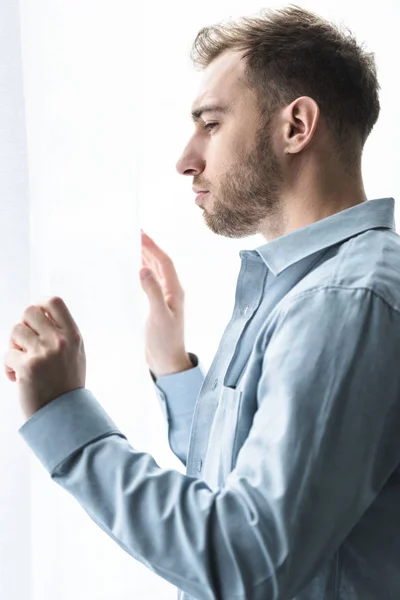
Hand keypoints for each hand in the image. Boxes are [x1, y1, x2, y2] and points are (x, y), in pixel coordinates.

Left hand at [3, 296, 85, 420]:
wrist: (64, 415)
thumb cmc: (67, 384)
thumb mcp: (76, 353)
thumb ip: (62, 333)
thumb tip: (40, 314)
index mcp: (73, 335)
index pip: (53, 302)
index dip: (39, 304)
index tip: (35, 317)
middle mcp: (59, 340)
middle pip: (29, 312)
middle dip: (23, 325)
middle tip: (26, 342)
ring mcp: (43, 352)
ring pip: (15, 331)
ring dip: (14, 346)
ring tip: (22, 361)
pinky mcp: (28, 366)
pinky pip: (8, 354)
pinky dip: (9, 366)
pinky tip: (18, 377)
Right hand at [140, 230, 190, 376]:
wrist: (167, 362)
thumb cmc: (165, 341)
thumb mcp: (158, 316)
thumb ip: (152, 293)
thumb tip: (144, 268)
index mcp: (175, 291)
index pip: (164, 262)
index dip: (153, 246)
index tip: (140, 233)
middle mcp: (172, 291)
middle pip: (161, 263)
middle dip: (149, 247)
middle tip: (134, 233)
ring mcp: (165, 298)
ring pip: (155, 271)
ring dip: (146, 257)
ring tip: (132, 245)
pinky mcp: (157, 306)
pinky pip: (150, 282)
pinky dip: (142, 271)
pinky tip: (134, 269)